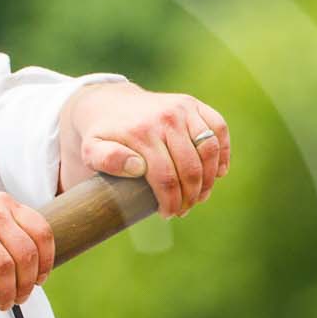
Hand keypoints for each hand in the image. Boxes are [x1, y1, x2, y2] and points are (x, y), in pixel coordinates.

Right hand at [0, 194, 55, 310]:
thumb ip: (8, 232)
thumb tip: (37, 268)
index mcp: (4, 204)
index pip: (42, 232)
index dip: (46, 262)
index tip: (39, 282)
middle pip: (25, 254)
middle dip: (26, 284)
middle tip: (18, 300)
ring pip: (3, 265)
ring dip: (7, 292)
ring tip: (1, 303)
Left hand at [68, 82, 229, 216]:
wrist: (108, 103)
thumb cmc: (102, 136)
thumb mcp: (92, 150)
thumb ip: (107, 160)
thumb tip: (137, 167)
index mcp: (142, 132)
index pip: (166, 177)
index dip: (170, 201)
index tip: (167, 214)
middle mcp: (166, 117)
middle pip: (190, 168)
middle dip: (190, 196)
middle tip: (184, 209)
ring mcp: (182, 108)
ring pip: (209, 150)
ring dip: (209, 179)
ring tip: (200, 196)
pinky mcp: (194, 104)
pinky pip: (219, 128)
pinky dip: (224, 152)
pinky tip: (219, 172)